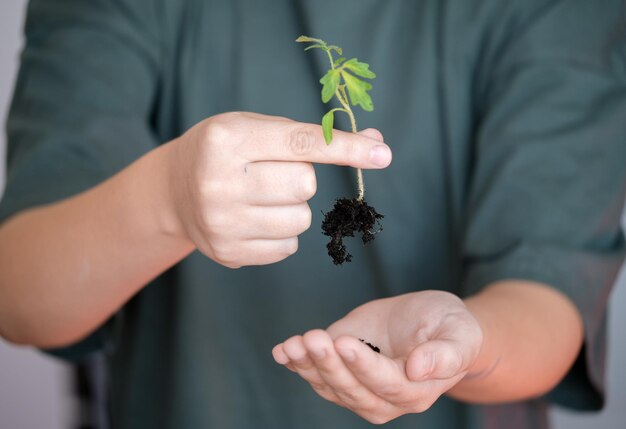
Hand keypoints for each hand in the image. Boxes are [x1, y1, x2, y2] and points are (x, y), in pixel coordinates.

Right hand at [166, 112, 390, 267]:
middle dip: (302, 178)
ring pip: (300, 220)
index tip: (383, 154)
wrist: (173, 190)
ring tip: (262, 197)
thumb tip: (376, 143)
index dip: (346, 148)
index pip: (302, 143)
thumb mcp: (258, 128)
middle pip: (305, 185)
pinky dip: (282, 232)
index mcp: (227, 139)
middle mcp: (219, 181)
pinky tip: (255, 219)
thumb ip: (313, 135)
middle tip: (272, 174)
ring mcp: (221, 222)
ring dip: (294, 208)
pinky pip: (287, 246)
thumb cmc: (225, 152)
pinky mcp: (227, 253)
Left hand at [272, 291, 482, 423]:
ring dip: (308, 366)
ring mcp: (359, 387)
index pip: (385, 384)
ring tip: (293, 344)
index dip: (364, 366)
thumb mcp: (460, 333)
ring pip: (330, 385)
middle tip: (313, 339)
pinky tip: (283, 351)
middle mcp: (384, 398)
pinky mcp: (341, 370)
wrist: (431, 322)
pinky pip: (316, 374)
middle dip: (329, 365)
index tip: (345, 342)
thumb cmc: (450, 328)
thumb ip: (446, 354)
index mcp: (415, 391)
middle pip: (352, 390)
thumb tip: (419, 368)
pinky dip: (297, 363)